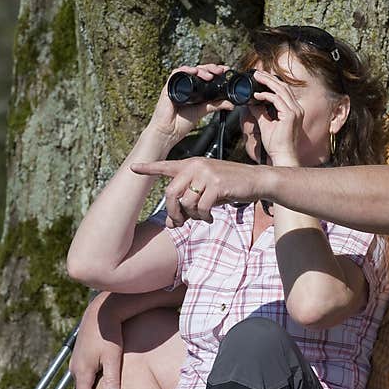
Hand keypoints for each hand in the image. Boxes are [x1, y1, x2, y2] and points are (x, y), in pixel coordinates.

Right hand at [69, 292, 123, 388]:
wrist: (100, 313)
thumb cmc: (108, 334)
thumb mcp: (113, 357)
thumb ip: (112, 378)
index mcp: (83, 372)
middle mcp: (76, 368)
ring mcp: (76, 361)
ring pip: (82, 382)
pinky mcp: (79, 355)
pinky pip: (83, 373)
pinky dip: (88, 378)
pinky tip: (97, 378)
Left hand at [130, 157, 263, 225]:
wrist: (255, 180)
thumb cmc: (229, 186)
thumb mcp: (206, 190)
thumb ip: (188, 202)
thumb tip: (171, 223)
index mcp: (191, 164)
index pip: (165, 166)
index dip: (148, 168)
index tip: (133, 168)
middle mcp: (195, 166)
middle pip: (171, 193)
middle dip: (173, 212)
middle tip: (178, 223)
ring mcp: (205, 174)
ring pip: (186, 203)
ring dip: (192, 216)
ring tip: (203, 217)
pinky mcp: (216, 184)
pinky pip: (201, 208)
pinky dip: (204, 217)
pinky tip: (211, 217)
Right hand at [146, 64, 233, 145]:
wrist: (168, 132)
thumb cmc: (181, 122)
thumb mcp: (203, 111)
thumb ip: (216, 105)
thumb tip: (231, 104)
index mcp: (194, 89)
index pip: (205, 75)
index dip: (214, 71)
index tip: (225, 71)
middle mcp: (186, 85)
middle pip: (198, 70)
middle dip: (210, 68)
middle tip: (220, 71)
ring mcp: (178, 85)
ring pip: (190, 69)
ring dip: (201, 69)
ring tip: (210, 75)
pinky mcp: (169, 86)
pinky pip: (176, 73)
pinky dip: (186, 70)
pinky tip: (194, 71)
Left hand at [248, 70, 302, 164]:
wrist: (283, 156)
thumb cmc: (277, 144)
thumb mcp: (266, 124)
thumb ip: (260, 112)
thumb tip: (251, 103)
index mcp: (293, 110)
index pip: (284, 91)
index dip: (273, 82)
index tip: (261, 78)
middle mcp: (297, 109)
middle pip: (284, 87)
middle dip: (269, 78)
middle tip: (257, 73)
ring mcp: (295, 112)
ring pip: (281, 90)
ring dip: (268, 82)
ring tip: (257, 77)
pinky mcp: (290, 116)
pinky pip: (277, 100)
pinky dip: (266, 96)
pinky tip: (257, 96)